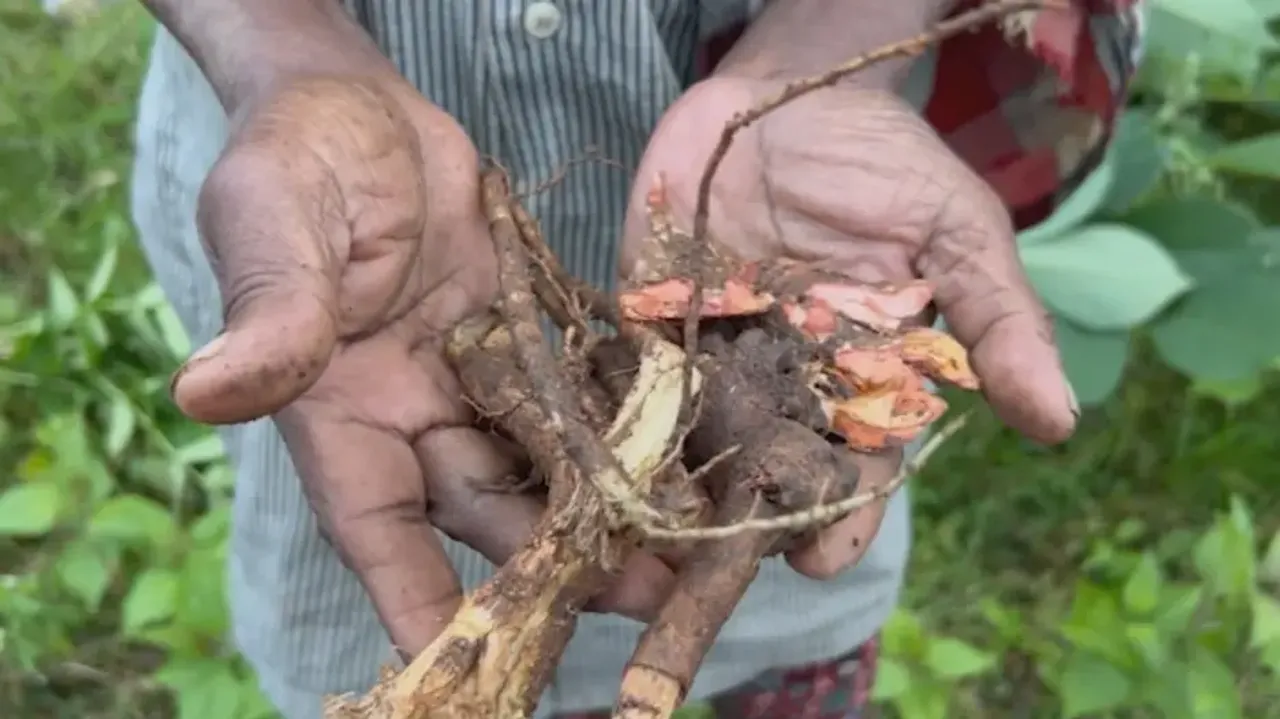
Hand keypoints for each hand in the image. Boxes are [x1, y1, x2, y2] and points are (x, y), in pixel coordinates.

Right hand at [172, 75, 671, 655]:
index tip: (470, 672)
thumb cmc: (292, 157)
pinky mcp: (524, 329)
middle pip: (488, 508)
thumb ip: (270, 312)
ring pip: (547, 457)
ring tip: (687, 544)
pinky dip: (628, 415)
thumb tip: (207, 394)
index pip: (378, 530)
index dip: (420, 602)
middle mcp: (411, 413)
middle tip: (645, 600)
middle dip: (560, 561)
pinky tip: (686, 446)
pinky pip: (580, 382)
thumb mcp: (274, 226)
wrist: (357, 101)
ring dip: (611, 500)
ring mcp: (474, 374)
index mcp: (338, 413)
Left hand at [623, 78, 1077, 577]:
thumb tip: (1061, 419)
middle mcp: (781, 389)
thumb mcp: (956, 232)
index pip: (853, 470)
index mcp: (857, 384)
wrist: (787, 95)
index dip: (840, 518)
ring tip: (634, 547)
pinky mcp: (647, 321)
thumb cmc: (885, 165)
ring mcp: (709, 359)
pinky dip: (609, 422)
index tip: (821, 557)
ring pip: (687, 447)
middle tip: (703, 588)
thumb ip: (996, 321)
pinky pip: (626, 381)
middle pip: (760, 479)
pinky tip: (587, 463)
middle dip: (734, 534)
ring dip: (662, 499)